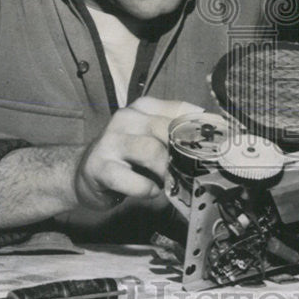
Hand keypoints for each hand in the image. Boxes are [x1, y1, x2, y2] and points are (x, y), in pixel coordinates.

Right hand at [73, 96, 202, 209]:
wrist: (85, 174)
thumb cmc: (128, 156)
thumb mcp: (152, 136)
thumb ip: (177, 134)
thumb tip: (212, 141)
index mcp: (143, 107)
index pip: (181, 110)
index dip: (200, 130)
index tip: (213, 147)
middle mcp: (125, 118)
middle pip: (166, 129)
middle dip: (182, 154)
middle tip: (188, 170)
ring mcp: (110, 141)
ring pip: (151, 151)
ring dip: (165, 172)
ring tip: (167, 182)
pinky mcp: (100, 167)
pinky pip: (133, 180)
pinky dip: (148, 190)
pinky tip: (150, 191)